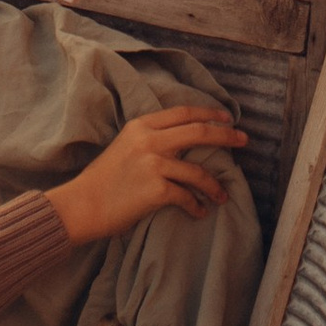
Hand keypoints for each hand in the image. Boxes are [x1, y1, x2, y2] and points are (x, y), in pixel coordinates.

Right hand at [49, 106, 248, 245]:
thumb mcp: (124, 147)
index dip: (209, 114)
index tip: (227, 120)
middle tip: (244, 141)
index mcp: (141, 126)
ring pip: (198, 171)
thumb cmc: (102, 181)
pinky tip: (199, 212)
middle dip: (226, 136)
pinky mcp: (156, 189)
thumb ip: (150, 140)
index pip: (183, 112)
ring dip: (214, 186)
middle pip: (199, 131)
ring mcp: (153, 163)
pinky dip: (196, 206)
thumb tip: (182, 143)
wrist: (81, 205)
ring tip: (221, 196)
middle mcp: (149, 140)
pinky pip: (187, 197)